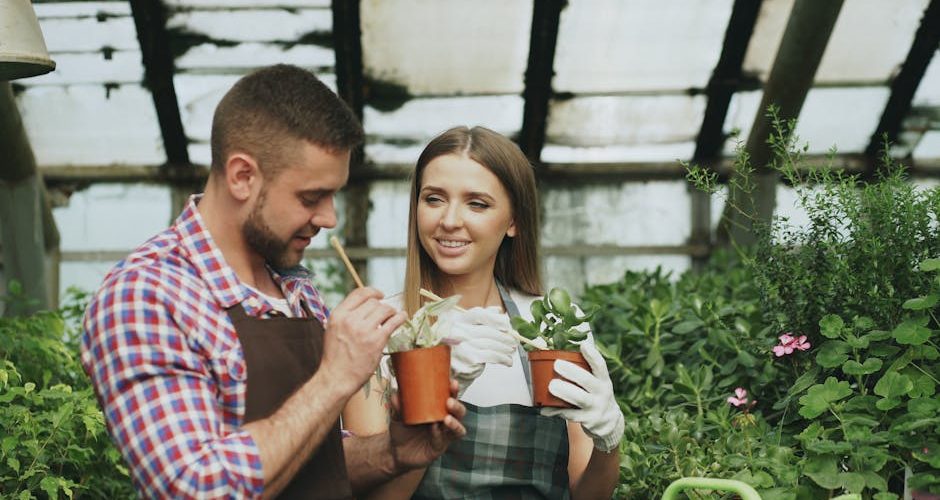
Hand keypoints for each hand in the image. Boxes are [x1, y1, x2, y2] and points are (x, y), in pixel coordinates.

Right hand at [321, 287, 405, 395]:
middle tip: (386, 314)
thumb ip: (346, 317)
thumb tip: (365, 306)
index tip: (380, 295)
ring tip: (393, 317)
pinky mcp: (376, 341)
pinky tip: (402, 317)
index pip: (359, 293)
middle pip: (374, 302)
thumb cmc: (336, 357)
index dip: (373, 292)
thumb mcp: (333, 330)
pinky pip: (393, 321)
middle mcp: (350, 320)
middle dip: (382, 306)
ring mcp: (363, 330)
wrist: (336, 379)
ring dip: (391, 312)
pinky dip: (400, 317)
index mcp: (338, 315)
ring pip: (384, 309)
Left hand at [388, 379, 466, 469]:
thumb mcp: (398, 416)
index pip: (449, 397)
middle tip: (449, 400)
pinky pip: (446, 440)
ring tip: (446, 418)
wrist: (396, 452)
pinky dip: (442, 434)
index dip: (453, 390)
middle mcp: (444, 420)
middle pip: (458, 411)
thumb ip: (398, 405)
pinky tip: (435, 430)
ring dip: (455, 421)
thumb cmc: (401, 430)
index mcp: (437, 409)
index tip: (452, 382)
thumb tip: (396, 393)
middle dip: (457, 405)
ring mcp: (444, 434)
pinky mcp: (440, 446)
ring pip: (458, 427)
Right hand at [437, 307, 516, 394]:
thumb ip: (478, 318)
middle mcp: (457, 332)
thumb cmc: (453, 350)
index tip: (506, 324)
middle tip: (514, 341)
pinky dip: (502, 359)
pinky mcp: (468, 361)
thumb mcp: (461, 329)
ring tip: (511, 351)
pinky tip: (507, 361)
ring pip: (492, 344)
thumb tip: (497, 311)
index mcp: (455, 320)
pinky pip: (491, 357)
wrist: (442, 372)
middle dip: (505, 337)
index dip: (495, 318)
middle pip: (488, 331)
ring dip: (505, 348)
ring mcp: (462, 347)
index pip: (478, 314)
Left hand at [540, 335, 623, 451]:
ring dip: (564, 391)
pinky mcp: (587, 420)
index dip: (592, 355)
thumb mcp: (598, 383)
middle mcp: (601, 393)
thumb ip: (585, 371)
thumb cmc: (596, 396)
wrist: (608, 423)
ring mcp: (595, 407)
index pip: (600, 366)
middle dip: (572, 372)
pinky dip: (555, 411)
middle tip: (557, 365)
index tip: (583, 345)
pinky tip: (544, 408)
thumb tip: (563, 350)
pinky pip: (569, 415)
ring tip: (552, 386)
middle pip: (587, 380)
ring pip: (579, 398)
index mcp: (603, 380)